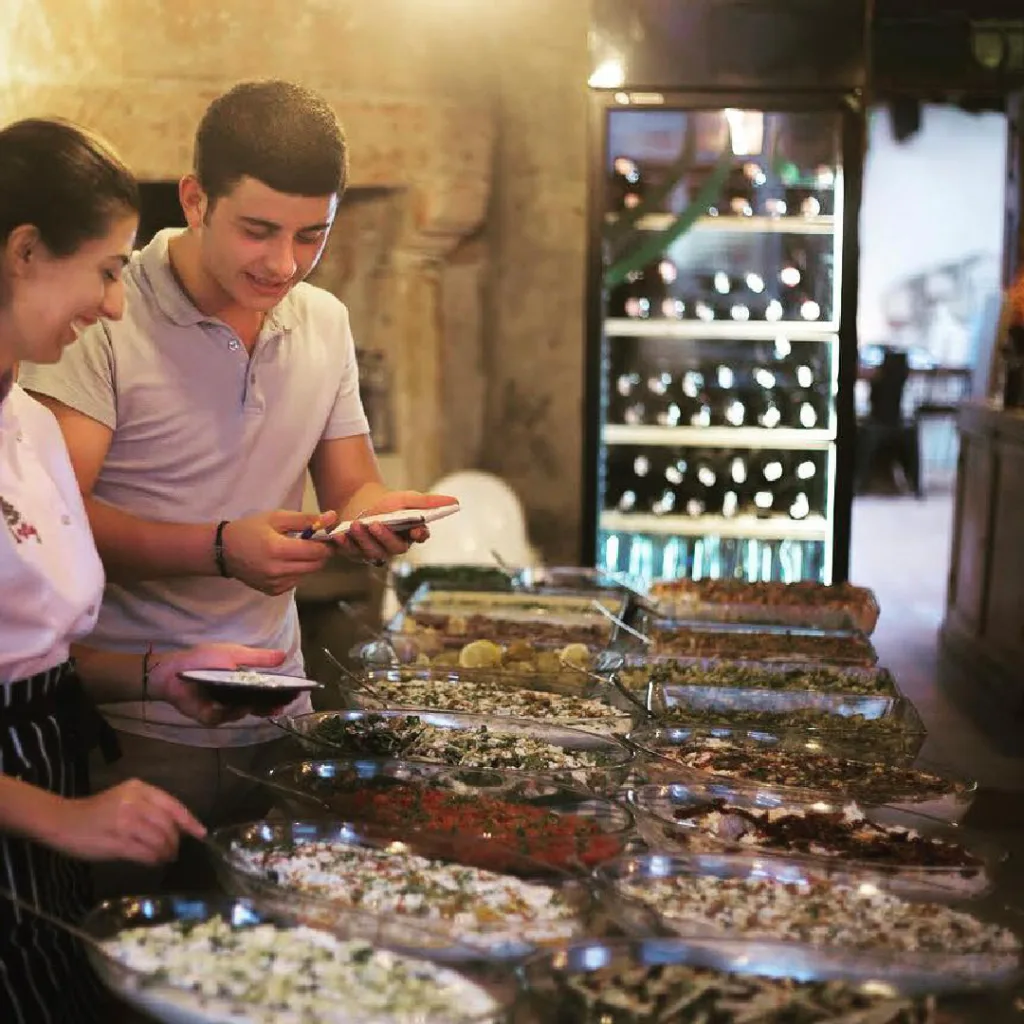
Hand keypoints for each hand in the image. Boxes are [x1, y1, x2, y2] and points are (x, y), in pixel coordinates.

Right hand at [40, 779, 204, 864]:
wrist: (61, 821)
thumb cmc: (96, 812)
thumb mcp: (125, 799)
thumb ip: (149, 809)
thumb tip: (176, 829)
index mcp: (139, 788)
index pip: (173, 805)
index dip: (189, 821)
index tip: (201, 833)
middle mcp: (135, 802)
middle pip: (168, 825)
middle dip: (175, 841)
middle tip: (174, 852)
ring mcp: (126, 821)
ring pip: (159, 840)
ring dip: (165, 852)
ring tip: (164, 858)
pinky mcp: (116, 841)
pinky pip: (144, 853)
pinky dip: (153, 859)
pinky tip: (153, 861)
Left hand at [147, 643, 287, 725]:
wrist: (173, 669)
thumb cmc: (203, 659)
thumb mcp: (235, 654)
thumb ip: (258, 657)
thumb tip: (284, 655)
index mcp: (242, 685)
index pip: (265, 693)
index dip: (279, 694)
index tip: (293, 694)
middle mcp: (235, 699)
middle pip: (257, 706)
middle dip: (270, 706)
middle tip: (281, 705)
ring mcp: (222, 710)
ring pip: (241, 713)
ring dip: (250, 708)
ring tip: (257, 702)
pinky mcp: (208, 717)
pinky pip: (222, 717)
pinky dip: (229, 712)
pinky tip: (236, 705)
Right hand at [221, 511, 338, 595]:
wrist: (224, 551)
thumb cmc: (251, 529)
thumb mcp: (277, 518)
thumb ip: (306, 519)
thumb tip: (333, 517)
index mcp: (278, 549)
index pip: (317, 551)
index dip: (327, 544)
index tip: (327, 537)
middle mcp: (278, 570)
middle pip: (316, 565)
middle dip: (321, 554)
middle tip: (314, 543)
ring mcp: (275, 584)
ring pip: (307, 574)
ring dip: (308, 563)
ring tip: (295, 551)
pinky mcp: (273, 591)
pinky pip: (296, 581)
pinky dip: (297, 572)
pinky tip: (285, 562)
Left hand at [331, 491, 457, 564]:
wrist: (357, 502)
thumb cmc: (386, 503)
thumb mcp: (407, 499)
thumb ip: (428, 502)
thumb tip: (456, 502)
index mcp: (410, 534)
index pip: (419, 537)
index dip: (418, 534)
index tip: (417, 529)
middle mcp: (394, 546)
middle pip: (394, 547)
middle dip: (385, 537)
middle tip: (376, 524)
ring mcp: (375, 552)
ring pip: (372, 552)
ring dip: (364, 540)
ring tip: (356, 525)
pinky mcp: (356, 553)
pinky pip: (351, 552)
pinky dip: (345, 544)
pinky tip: (339, 535)